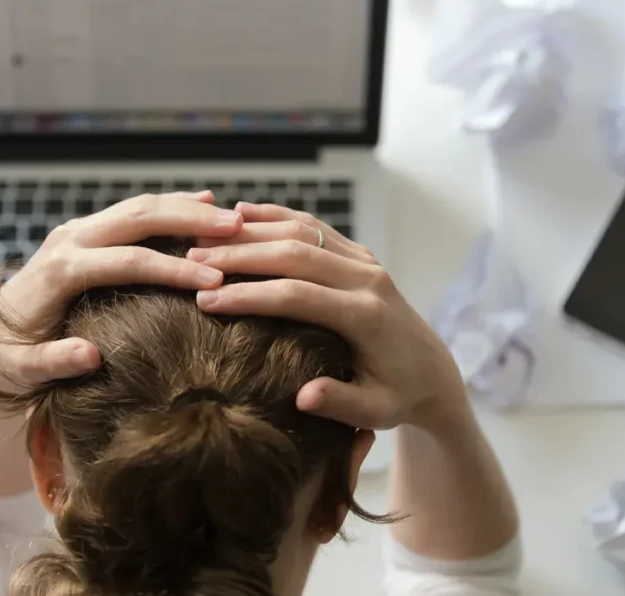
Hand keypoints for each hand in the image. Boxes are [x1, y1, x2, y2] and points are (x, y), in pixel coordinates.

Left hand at [0, 191, 241, 389]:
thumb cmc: (7, 361)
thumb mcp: (21, 370)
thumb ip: (51, 362)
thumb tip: (90, 356)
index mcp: (59, 271)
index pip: (127, 262)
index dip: (173, 270)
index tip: (215, 280)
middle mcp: (69, 241)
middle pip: (139, 218)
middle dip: (190, 221)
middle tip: (236, 229)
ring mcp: (78, 232)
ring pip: (140, 207)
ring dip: (187, 208)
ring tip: (232, 218)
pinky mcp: (87, 232)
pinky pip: (135, 212)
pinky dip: (171, 206)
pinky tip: (206, 202)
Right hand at [186, 202, 467, 431]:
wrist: (432, 372)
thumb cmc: (398, 396)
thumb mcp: (376, 411)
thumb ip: (341, 403)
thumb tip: (304, 397)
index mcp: (366, 315)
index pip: (297, 295)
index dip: (249, 295)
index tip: (206, 300)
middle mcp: (367, 278)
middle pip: (295, 253)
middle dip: (240, 255)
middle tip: (191, 260)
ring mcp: (364, 261)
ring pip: (302, 231)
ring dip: (251, 231)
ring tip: (203, 238)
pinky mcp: (359, 254)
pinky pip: (313, 226)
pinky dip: (276, 216)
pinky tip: (240, 213)